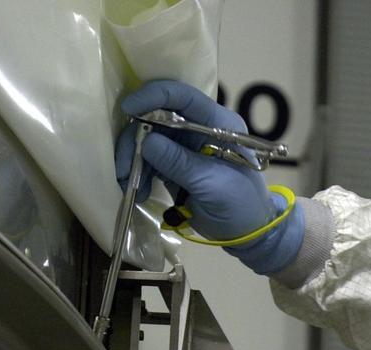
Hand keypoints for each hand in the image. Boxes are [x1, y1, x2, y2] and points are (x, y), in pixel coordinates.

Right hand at [115, 79, 304, 273]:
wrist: (247, 232)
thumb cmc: (241, 204)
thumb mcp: (212, 183)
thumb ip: (179, 162)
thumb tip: (147, 141)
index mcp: (218, 123)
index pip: (183, 97)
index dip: (154, 96)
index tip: (129, 108)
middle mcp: (199, 128)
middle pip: (156, 117)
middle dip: (135, 139)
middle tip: (124, 168)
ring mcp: (185, 146)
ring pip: (147, 139)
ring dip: (133, 160)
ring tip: (130, 186)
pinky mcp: (174, 164)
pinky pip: (148, 159)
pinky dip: (139, 173)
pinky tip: (139, 192)